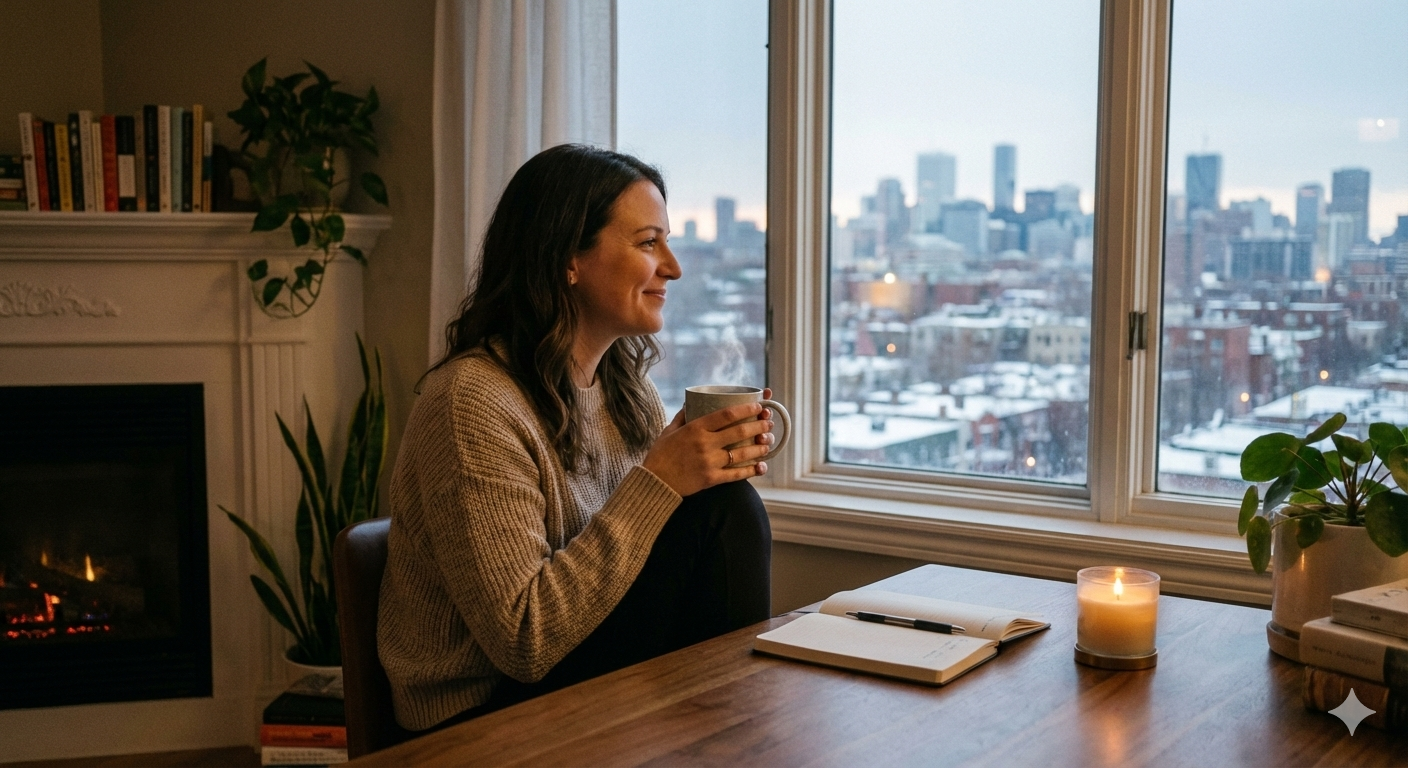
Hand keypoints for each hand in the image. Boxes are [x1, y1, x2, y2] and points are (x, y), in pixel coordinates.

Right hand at [642, 399, 775, 496]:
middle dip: (757, 426)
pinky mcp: (710, 479)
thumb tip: (689, 403)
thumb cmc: (660, 455)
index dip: (745, 409)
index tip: (758, 406)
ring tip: (768, 444)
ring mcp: (709, 462)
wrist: (654, 482)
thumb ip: (682, 417)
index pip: (726, 414)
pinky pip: (736, 474)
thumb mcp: (669, 431)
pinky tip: (761, 467)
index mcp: (695, 428)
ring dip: (758, 448)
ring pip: (741, 453)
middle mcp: (704, 443)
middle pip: (738, 432)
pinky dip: (751, 470)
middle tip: (768, 423)